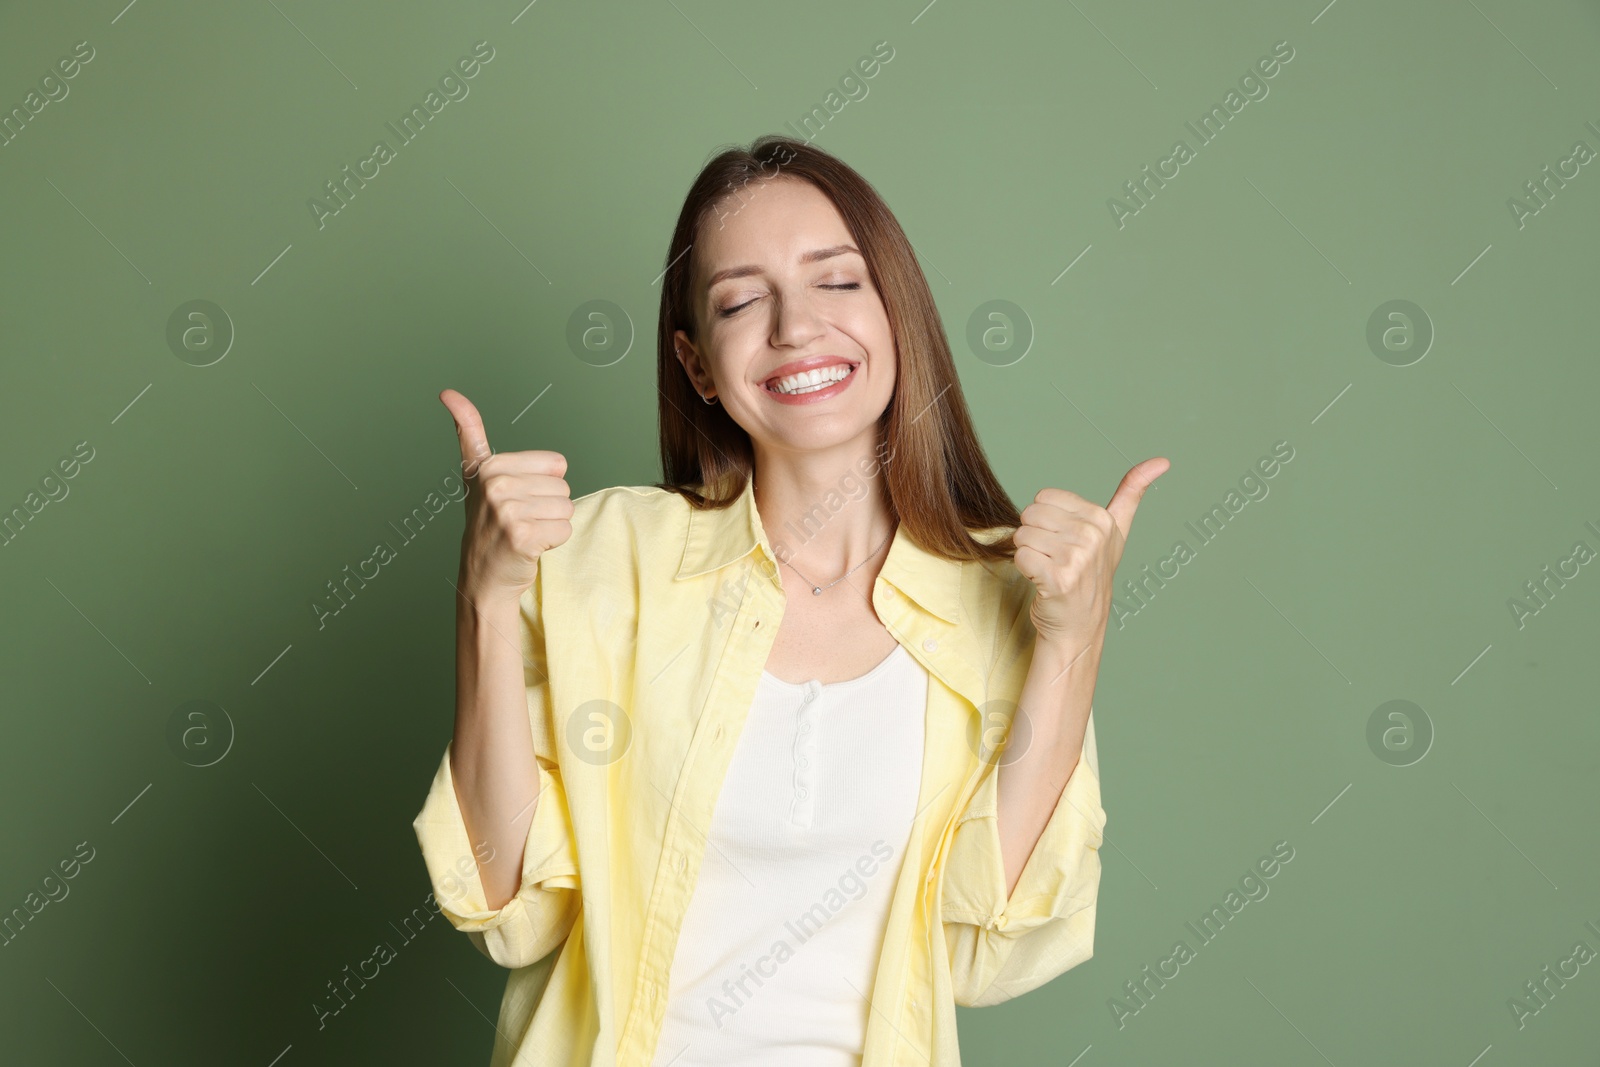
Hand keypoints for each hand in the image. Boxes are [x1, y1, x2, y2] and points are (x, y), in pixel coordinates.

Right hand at [440, 388, 573, 604]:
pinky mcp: (521, 535)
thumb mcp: (477, 473)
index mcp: (489, 466)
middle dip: (547, 506)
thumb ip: (469, 432)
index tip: (514, 498)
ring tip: (524, 532)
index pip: (556, 464)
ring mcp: (506, 510)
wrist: (483, 577)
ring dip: (551, 524)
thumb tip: (448, 392)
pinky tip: (530, 546)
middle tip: (520, 520)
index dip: (544, 484)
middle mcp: (495, 485)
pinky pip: (565, 529)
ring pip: (566, 508)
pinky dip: (553, 542)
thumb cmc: (488, 523)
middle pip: (563, 487)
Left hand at [1013, 457, 1169, 650]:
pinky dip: (1024, 570)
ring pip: (1022, 536)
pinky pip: (1020, 556)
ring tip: (1048, 570)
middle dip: (1034, 537)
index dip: (1045, 521)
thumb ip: (1132, 492)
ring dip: (1028, 555)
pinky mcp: (1059, 579)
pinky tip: (1042, 582)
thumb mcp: (1116, 530)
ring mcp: (1077, 558)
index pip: (1043, 498)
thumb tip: (1162, 460)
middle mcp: (1092, 535)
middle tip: (1053, 558)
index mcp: (1102, 518)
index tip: (1064, 541)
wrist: (1080, 625)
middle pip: (1029, 514)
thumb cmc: (1091, 574)